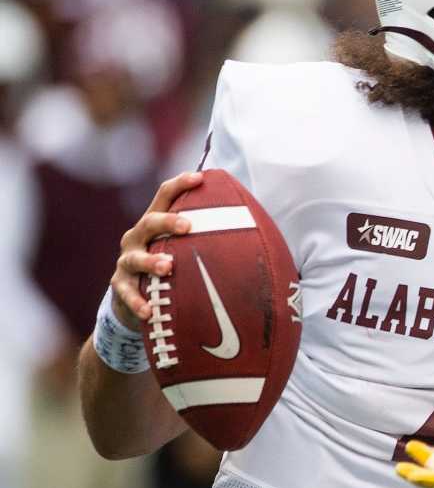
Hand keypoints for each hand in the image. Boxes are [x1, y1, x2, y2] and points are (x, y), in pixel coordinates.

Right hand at [109, 171, 202, 328]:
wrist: (134, 296)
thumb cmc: (169, 263)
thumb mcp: (184, 247)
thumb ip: (210, 237)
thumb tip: (258, 231)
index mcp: (156, 223)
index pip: (165, 195)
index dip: (180, 184)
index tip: (200, 177)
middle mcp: (138, 237)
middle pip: (150, 222)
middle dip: (168, 221)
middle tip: (188, 225)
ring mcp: (127, 260)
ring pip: (135, 257)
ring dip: (150, 262)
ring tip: (168, 267)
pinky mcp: (120, 285)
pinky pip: (126, 293)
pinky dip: (136, 301)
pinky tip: (148, 310)